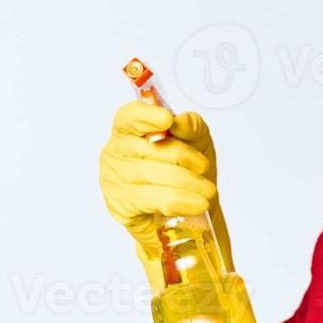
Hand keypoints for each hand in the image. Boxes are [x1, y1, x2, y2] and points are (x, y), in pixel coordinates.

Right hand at [98, 100, 231, 269]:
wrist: (190, 206)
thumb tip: (180, 122)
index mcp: (129, 129)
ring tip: (208, 191)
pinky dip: (181, 202)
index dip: (146, 116)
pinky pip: (154, 200)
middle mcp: (116, 152)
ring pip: (155, 175)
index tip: (167, 120)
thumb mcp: (196, 139)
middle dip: (184, 157)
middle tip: (205, 167)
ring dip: (189, 183)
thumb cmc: (187, 168)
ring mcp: (114, 179)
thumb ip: (190, 125)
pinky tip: (196, 204)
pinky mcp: (120, 206)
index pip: (129, 117)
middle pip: (150, 148)